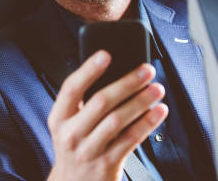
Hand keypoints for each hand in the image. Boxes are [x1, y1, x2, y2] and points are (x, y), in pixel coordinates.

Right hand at [46, 51, 167, 180]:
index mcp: (59, 118)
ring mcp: (89, 150)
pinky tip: (158, 112)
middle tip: (146, 70)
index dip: (89, 69)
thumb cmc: (76, 146)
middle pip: (101, 102)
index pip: (71, 88)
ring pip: (118, 120)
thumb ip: (84, 103)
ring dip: (141, 101)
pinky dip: (147, 123)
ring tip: (157, 89)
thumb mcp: (69, 124)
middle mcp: (71, 134)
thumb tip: (117, 74)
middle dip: (127, 82)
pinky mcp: (107, 164)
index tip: (106, 54)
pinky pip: (130, 140)